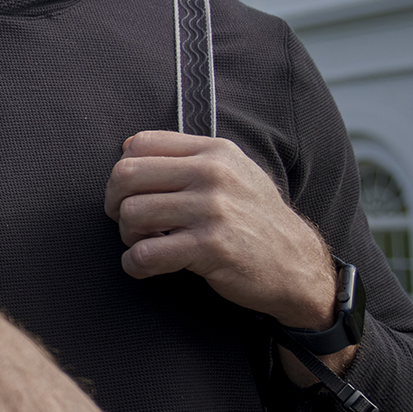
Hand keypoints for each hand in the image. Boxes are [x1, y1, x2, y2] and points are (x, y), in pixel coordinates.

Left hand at [104, 131, 335, 330]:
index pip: (142, 143)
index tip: (129, 193)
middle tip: (127, 222)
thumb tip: (128, 145)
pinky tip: (144, 267)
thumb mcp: (234, 172)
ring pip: (132, 214)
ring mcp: (212, 210)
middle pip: (127, 175)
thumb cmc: (256, 218)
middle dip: (115, 202)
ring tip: (145, 244)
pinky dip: (134, 264)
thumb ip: (188, 155)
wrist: (297, 264)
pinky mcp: (210, 248)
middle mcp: (213, 174)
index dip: (123, 170)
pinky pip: (145, 253)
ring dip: (127, 236)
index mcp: (214, 152)